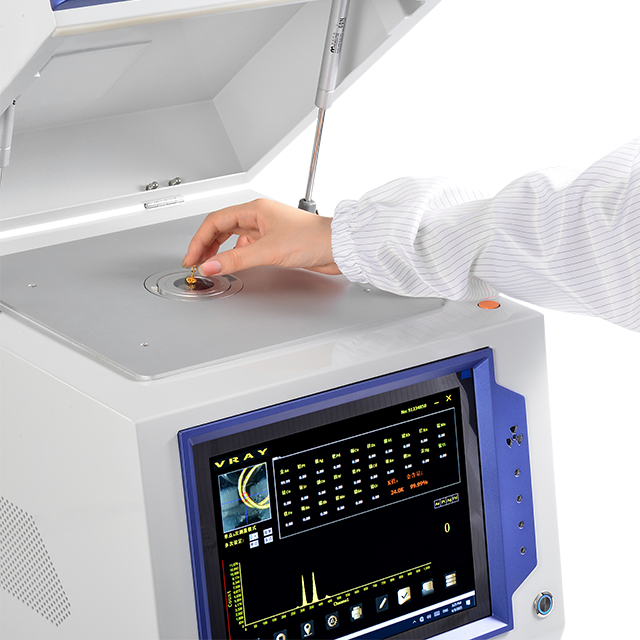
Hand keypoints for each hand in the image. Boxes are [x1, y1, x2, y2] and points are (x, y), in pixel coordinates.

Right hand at [182, 198, 340, 276]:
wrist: (338, 247)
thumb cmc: (313, 238)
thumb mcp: (268, 250)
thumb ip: (236, 260)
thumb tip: (212, 265)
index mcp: (255, 210)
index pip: (215, 221)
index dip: (199, 240)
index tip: (192, 258)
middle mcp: (259, 217)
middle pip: (221, 228)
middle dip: (206, 245)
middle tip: (196, 262)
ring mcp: (266, 230)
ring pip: (233, 238)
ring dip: (220, 251)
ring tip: (211, 265)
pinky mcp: (274, 243)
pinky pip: (246, 248)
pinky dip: (235, 256)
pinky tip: (233, 264)